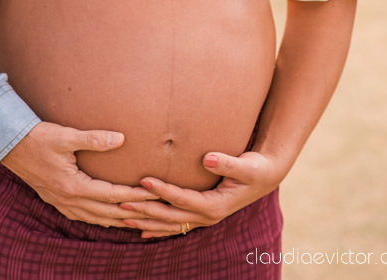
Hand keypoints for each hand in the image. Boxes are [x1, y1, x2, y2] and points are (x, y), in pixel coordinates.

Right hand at [0, 122, 169, 229]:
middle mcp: (69, 200)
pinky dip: (100, 219)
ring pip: (96, 219)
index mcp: (73, 187)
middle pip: (108, 212)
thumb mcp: (66, 136)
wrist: (10, 144)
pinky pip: (83, 217)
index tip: (154, 193)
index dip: (135, 195)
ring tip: (138, 220)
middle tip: (154, 212)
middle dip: (132, 212)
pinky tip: (107, 217)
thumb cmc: (38, 137)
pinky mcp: (56, 200)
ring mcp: (62, 203)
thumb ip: (94, 138)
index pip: (112, 195)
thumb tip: (121, 139)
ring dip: (118, 220)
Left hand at [120, 149, 284, 238]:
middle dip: (146, 210)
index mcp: (215, 205)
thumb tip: (208, 158)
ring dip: (147, 221)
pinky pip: (176, 224)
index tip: (143, 180)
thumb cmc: (255, 169)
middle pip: (171, 216)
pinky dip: (158, 227)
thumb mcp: (245, 166)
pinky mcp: (201, 214)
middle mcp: (207, 216)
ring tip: (123, 218)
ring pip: (170, 223)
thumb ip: (227, 163)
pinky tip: (142, 229)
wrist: (264, 177)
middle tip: (122, 203)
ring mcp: (203, 217)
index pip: (182, 199)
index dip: (162, 190)